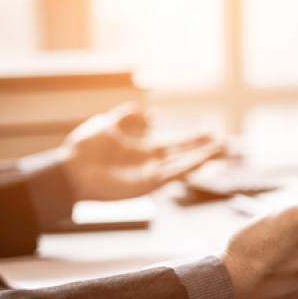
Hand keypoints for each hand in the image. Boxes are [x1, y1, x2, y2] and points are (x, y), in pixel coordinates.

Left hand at [61, 103, 224, 200]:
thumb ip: (128, 118)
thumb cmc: (85, 149)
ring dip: (203, 158)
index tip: (212, 133)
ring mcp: (150, 175)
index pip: (176, 144)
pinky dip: (188, 168)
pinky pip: (172, 175)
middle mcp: (151, 164)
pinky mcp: (146, 185)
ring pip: (184, 166)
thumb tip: (147, 113)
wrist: (70, 169)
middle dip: (206, 150)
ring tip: (222, 151)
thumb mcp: (109, 125)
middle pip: (186, 156)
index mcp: (144, 150)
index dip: (194, 139)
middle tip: (228, 145)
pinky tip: (202, 161)